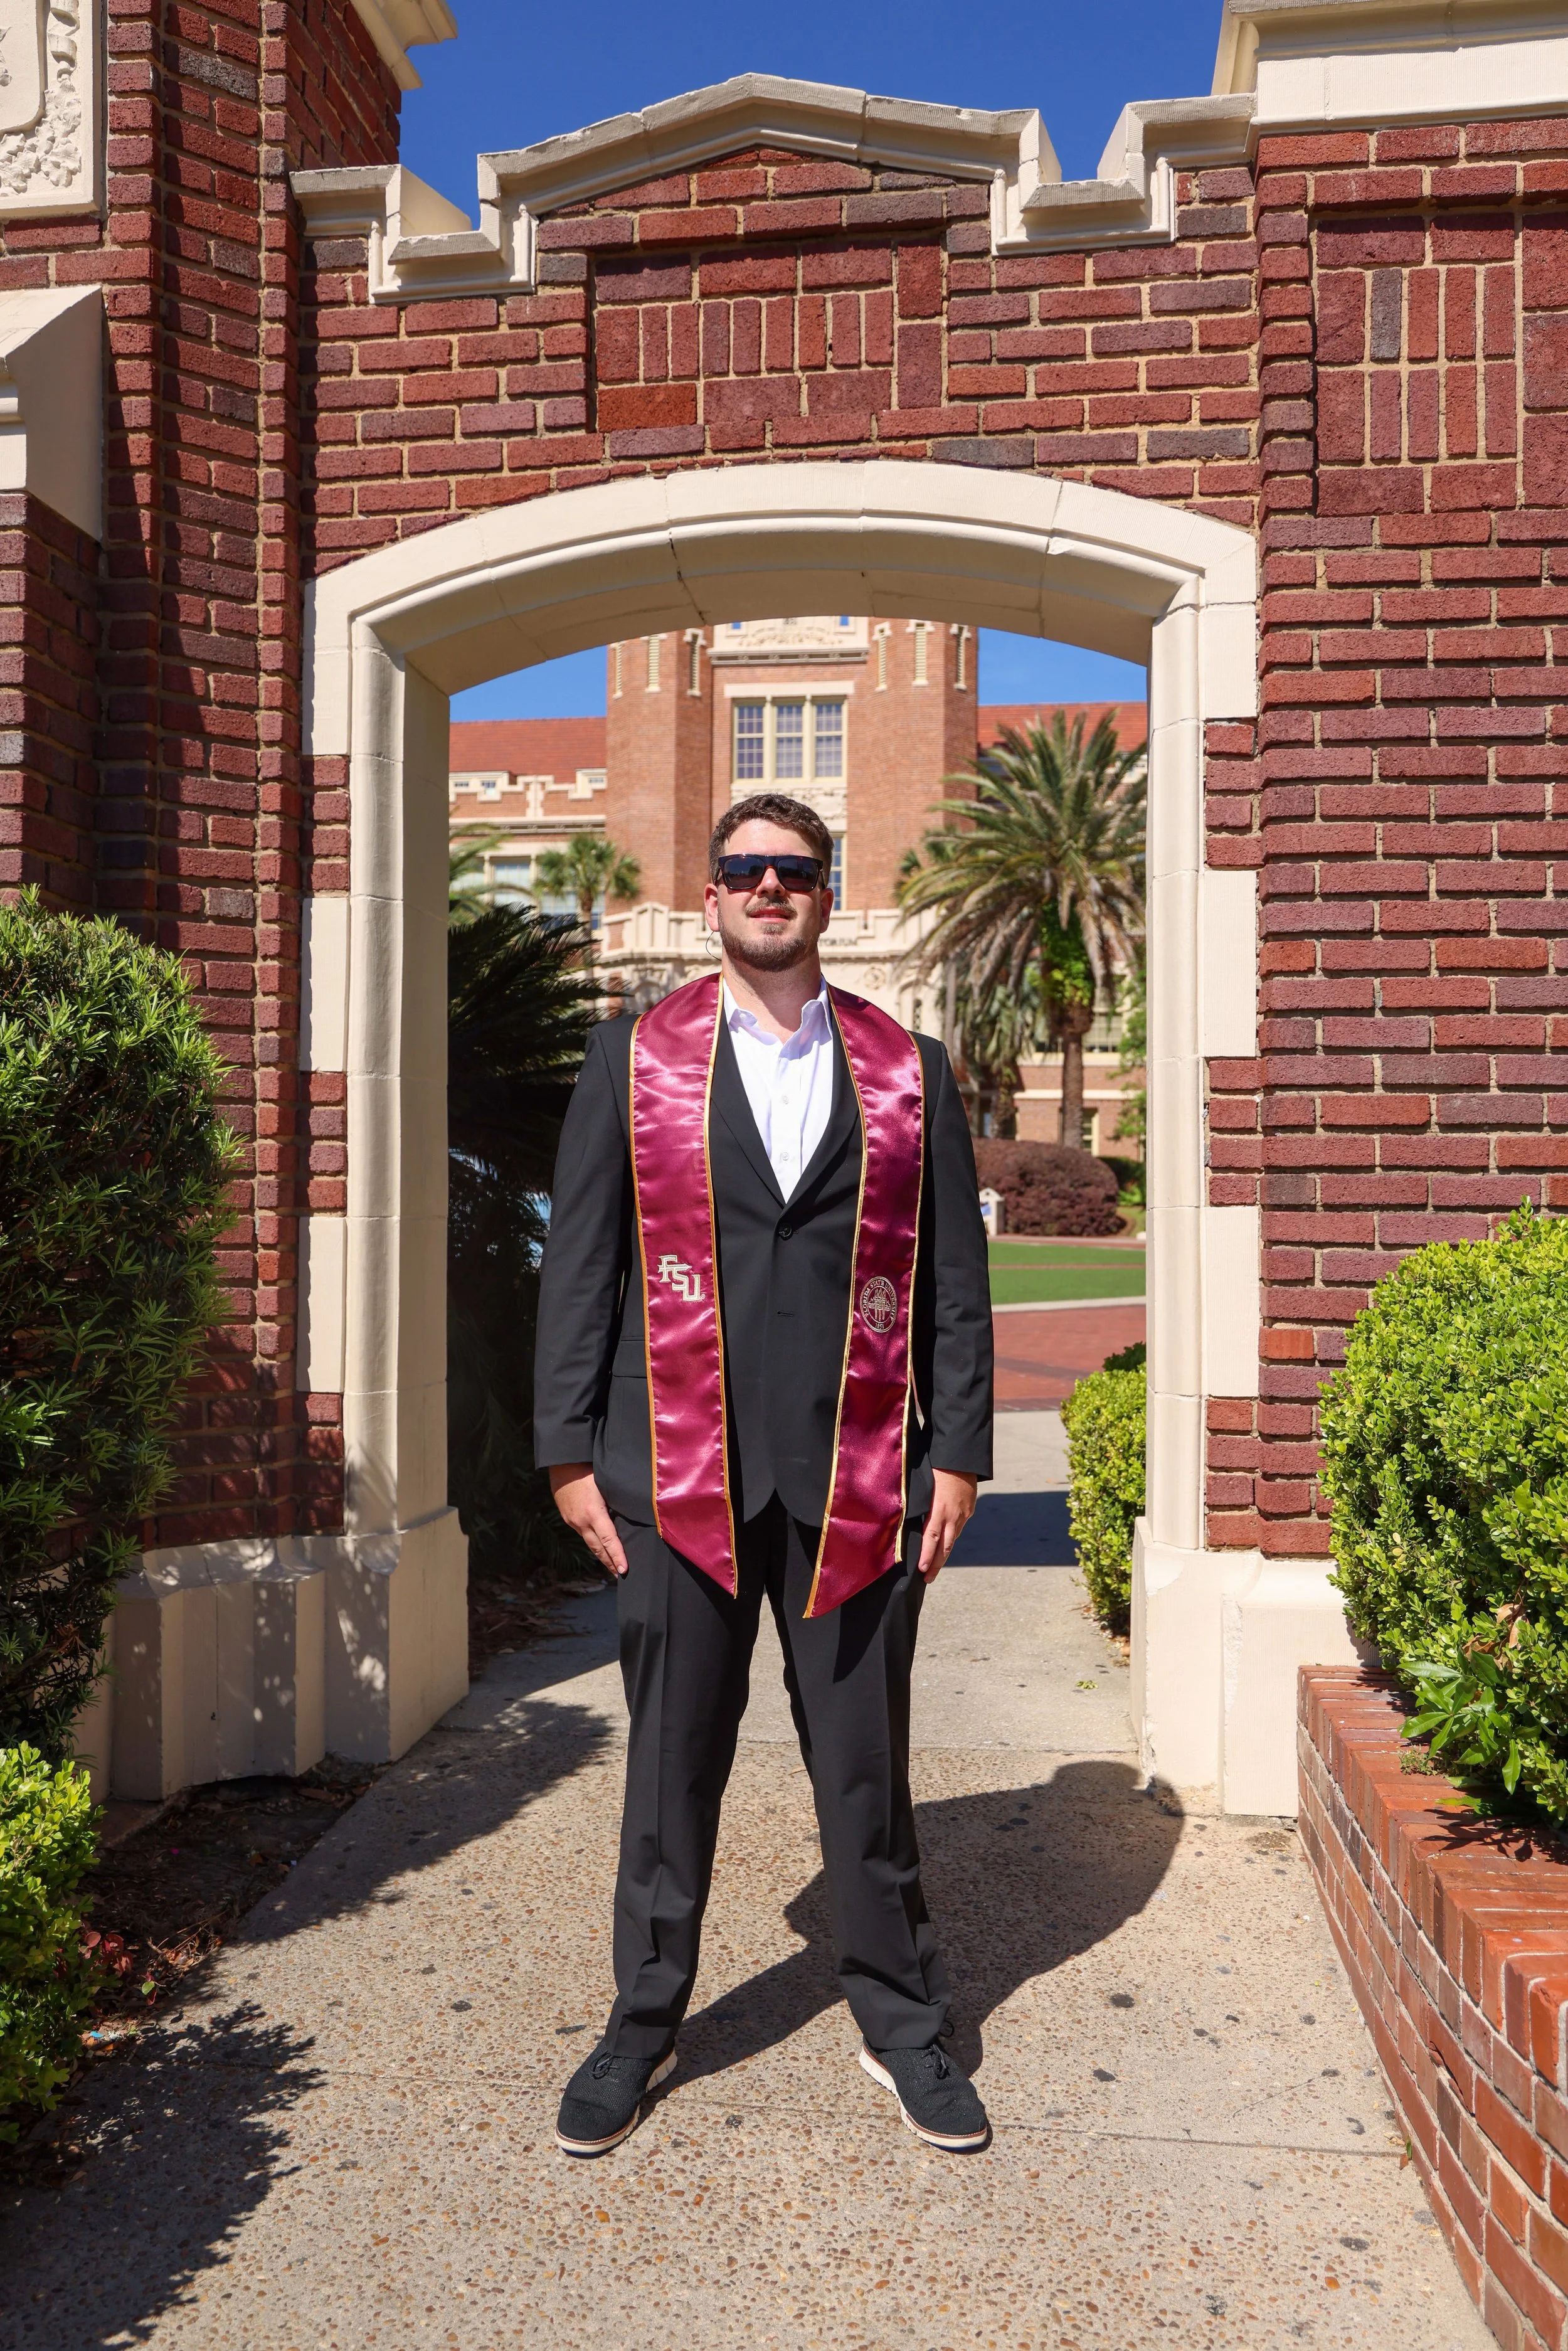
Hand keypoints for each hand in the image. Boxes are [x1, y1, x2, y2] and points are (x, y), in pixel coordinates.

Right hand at [548, 1463, 628, 1577]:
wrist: (561, 1462)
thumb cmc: (588, 1469)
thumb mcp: (606, 1485)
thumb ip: (616, 1502)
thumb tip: (631, 1514)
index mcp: (593, 1513)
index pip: (609, 1540)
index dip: (617, 1556)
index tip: (624, 1570)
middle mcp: (581, 1521)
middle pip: (597, 1548)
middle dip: (609, 1562)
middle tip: (619, 1575)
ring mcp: (572, 1520)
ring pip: (589, 1541)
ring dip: (600, 1554)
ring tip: (611, 1564)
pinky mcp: (567, 1517)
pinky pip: (582, 1532)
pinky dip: (592, 1540)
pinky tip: (598, 1544)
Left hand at [917, 1469, 977, 1584]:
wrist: (962, 1458)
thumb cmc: (936, 1468)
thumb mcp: (924, 1487)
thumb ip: (918, 1506)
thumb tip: (908, 1522)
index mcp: (938, 1509)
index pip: (930, 1538)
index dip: (927, 1556)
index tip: (922, 1570)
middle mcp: (953, 1515)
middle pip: (945, 1546)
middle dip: (936, 1564)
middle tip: (928, 1579)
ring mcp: (963, 1514)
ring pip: (953, 1539)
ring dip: (943, 1553)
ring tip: (935, 1566)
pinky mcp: (970, 1510)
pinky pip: (959, 1527)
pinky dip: (951, 1537)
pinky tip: (945, 1543)